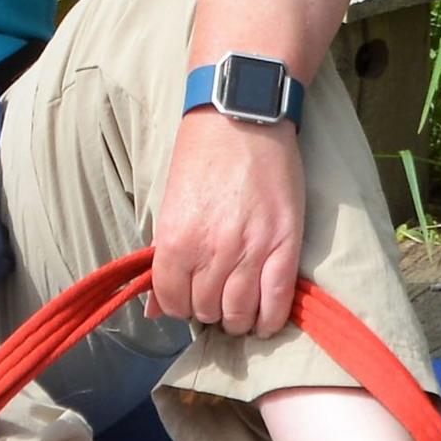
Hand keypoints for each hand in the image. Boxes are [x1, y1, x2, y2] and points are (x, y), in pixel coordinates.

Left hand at [149, 112, 304, 334]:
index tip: (188, 297)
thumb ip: (163, 260)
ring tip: (239, 309)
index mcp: (174, 242)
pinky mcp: (284, 246)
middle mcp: (210, 252)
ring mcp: (250, 251)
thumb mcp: (170, 207)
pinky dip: (269, 320)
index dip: (179, 305)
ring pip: (240, 314)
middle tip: (215, 297)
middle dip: (208, 310)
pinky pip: (276, 303)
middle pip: (206, 311)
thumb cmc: (201, 158)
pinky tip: (264, 320)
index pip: (172, 302)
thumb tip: (155, 310)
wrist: (242, 119)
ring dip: (237, 319)